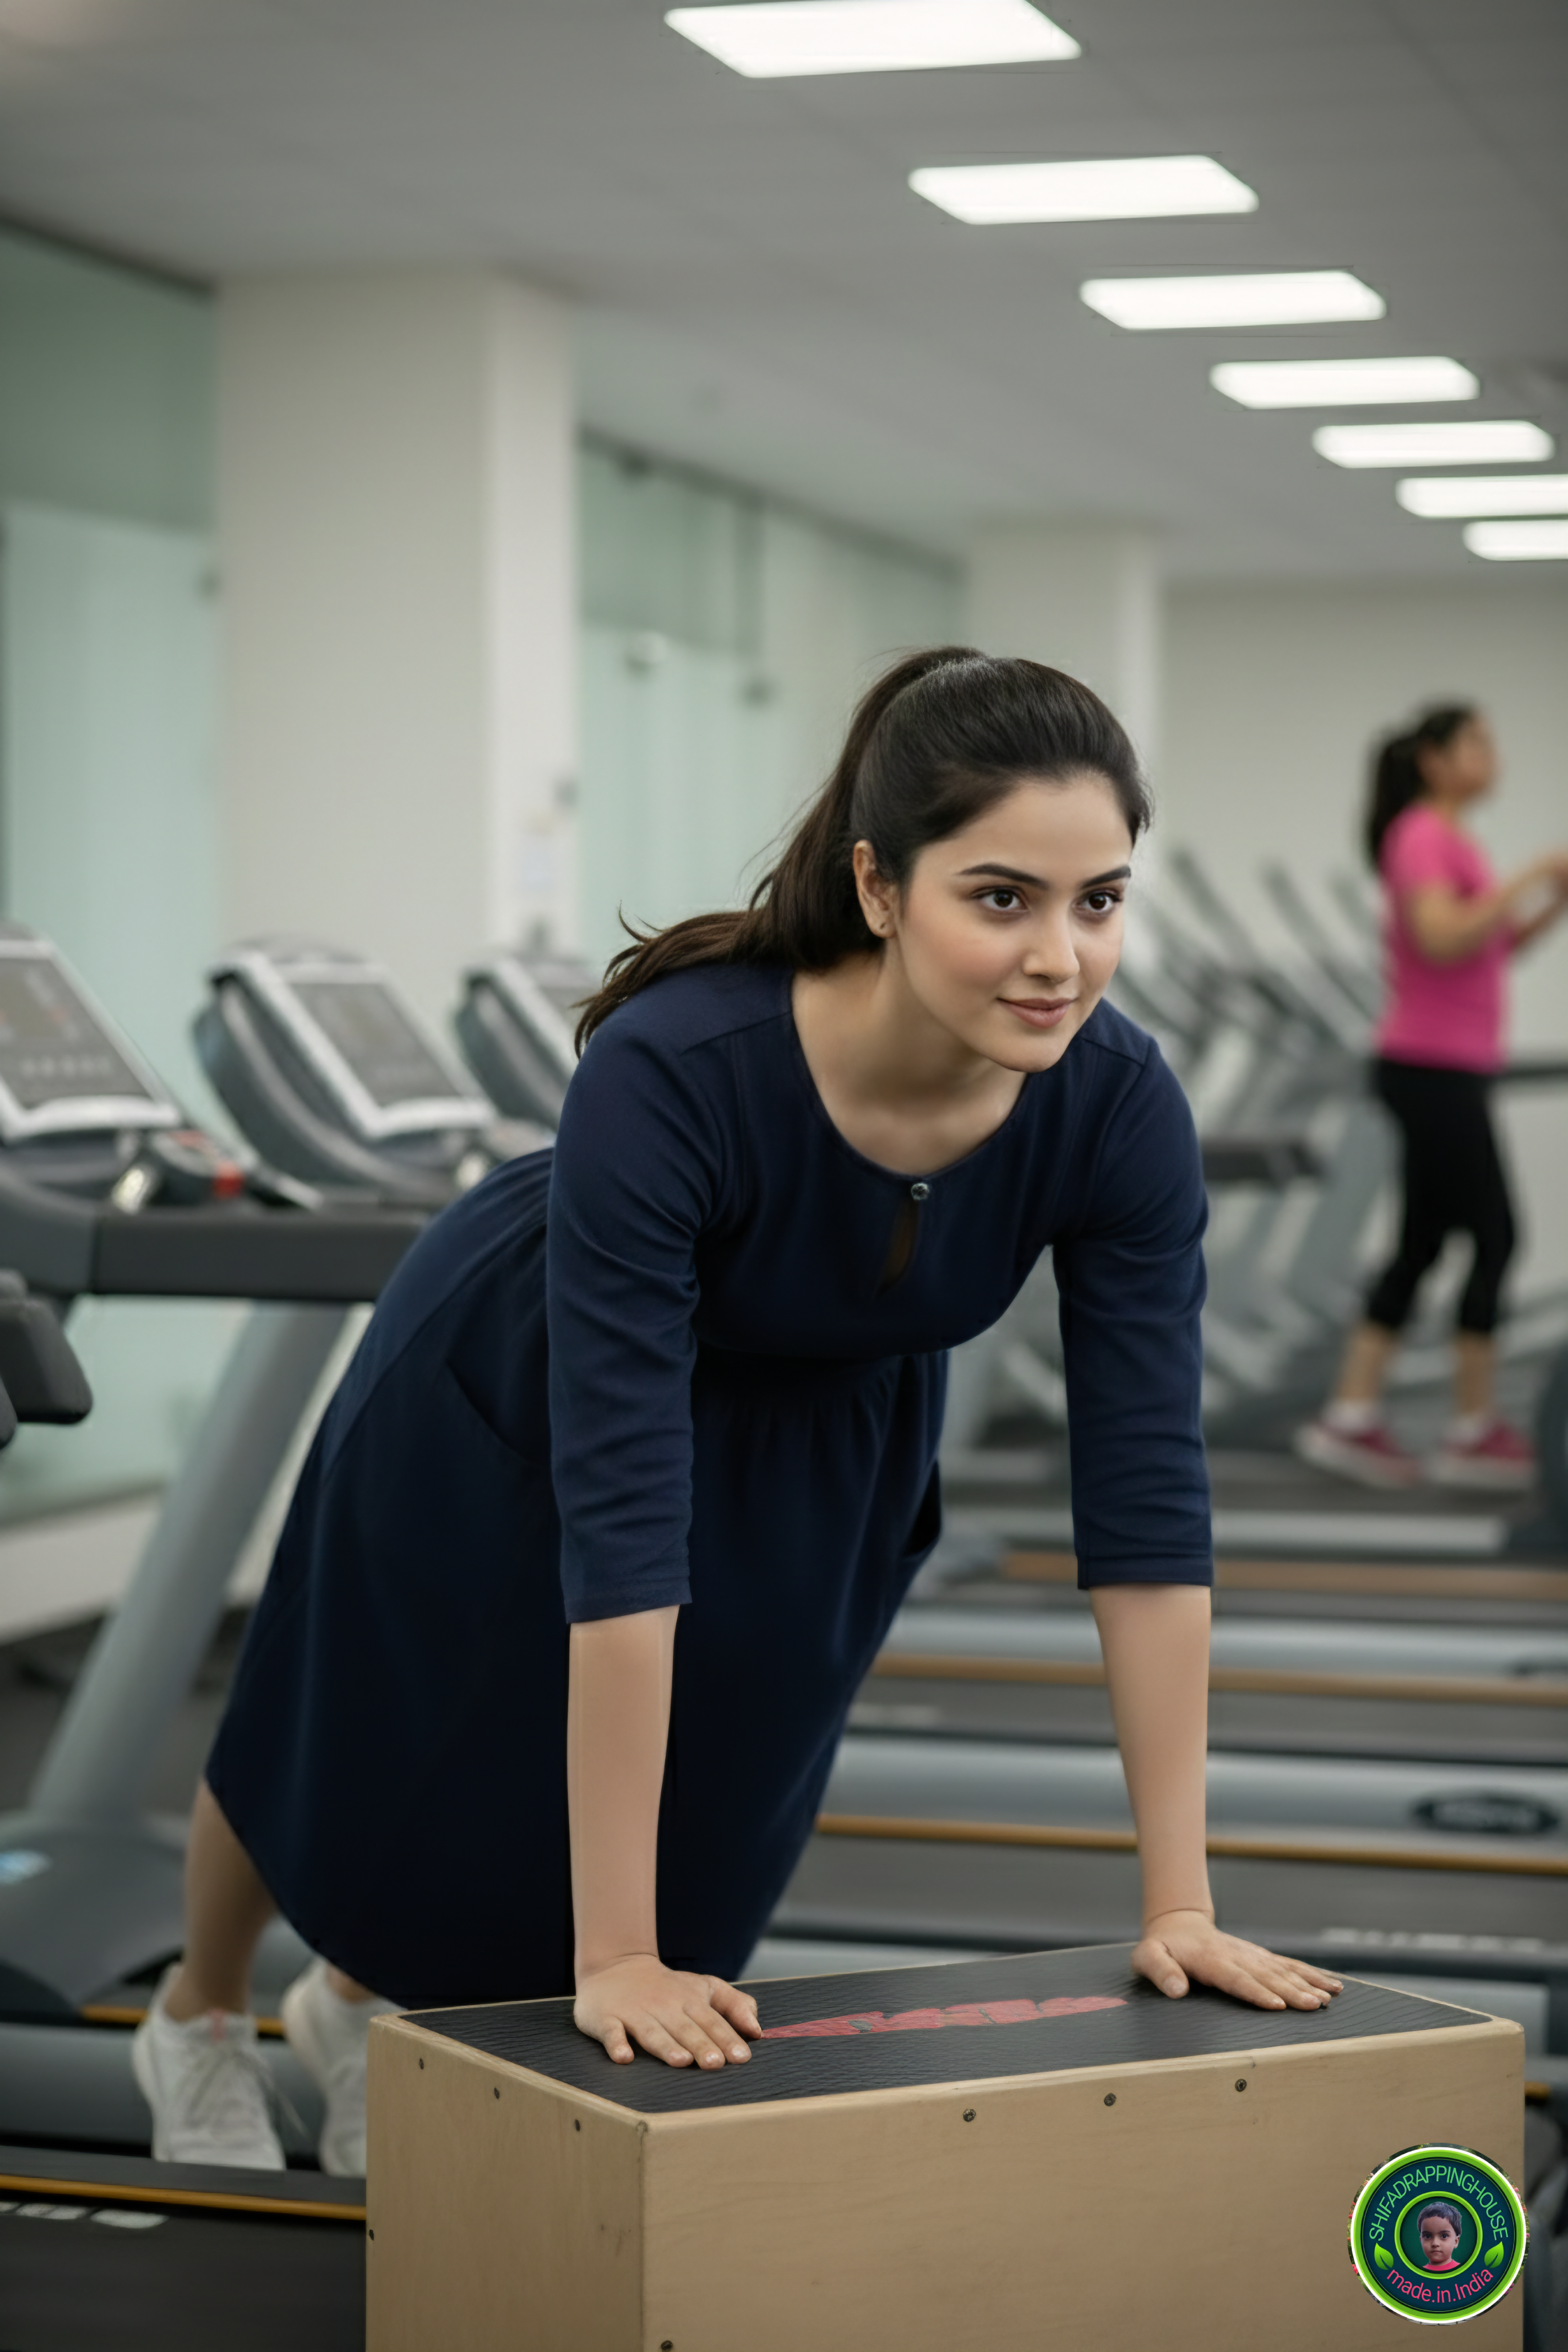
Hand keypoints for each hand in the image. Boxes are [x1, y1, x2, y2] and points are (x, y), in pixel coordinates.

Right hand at [574, 1952, 761, 2067]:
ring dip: (666, 2046)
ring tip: (681, 2061)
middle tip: (715, 2064)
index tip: (741, 2057)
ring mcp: (635, 2012)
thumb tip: (757, 2030)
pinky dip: (616, 2044)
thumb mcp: (704, 1987)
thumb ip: (735, 2004)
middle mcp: (664, 2006)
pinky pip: (611, 2032)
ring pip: (652, 2031)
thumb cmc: (668, 1987)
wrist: (616, 1965)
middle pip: (685, 2028)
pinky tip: (624, 2056)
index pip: (712, 2021)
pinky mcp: (607, 2018)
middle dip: (701, 2045)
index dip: (727, 2038)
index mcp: (690, 2000)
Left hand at [1133, 1909, 1342, 2012]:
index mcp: (1210, 1960)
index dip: (1256, 1991)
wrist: (1177, 1923)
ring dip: (1307, 1983)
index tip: (1277, 2004)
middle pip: (1266, 1975)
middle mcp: (1236, 1956)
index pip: (1235, 1978)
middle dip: (1292, 1991)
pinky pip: (1289, 1965)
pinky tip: (1332, 1985)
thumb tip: (1176, 1990)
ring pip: (1283, 1970)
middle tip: (1314, 2005)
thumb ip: (1160, 1971)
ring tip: (1329, 1997)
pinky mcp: (1260, 1957)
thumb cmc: (1162, 1946)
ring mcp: (1251, 1955)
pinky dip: (1312, 1974)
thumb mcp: (1147, 1957)